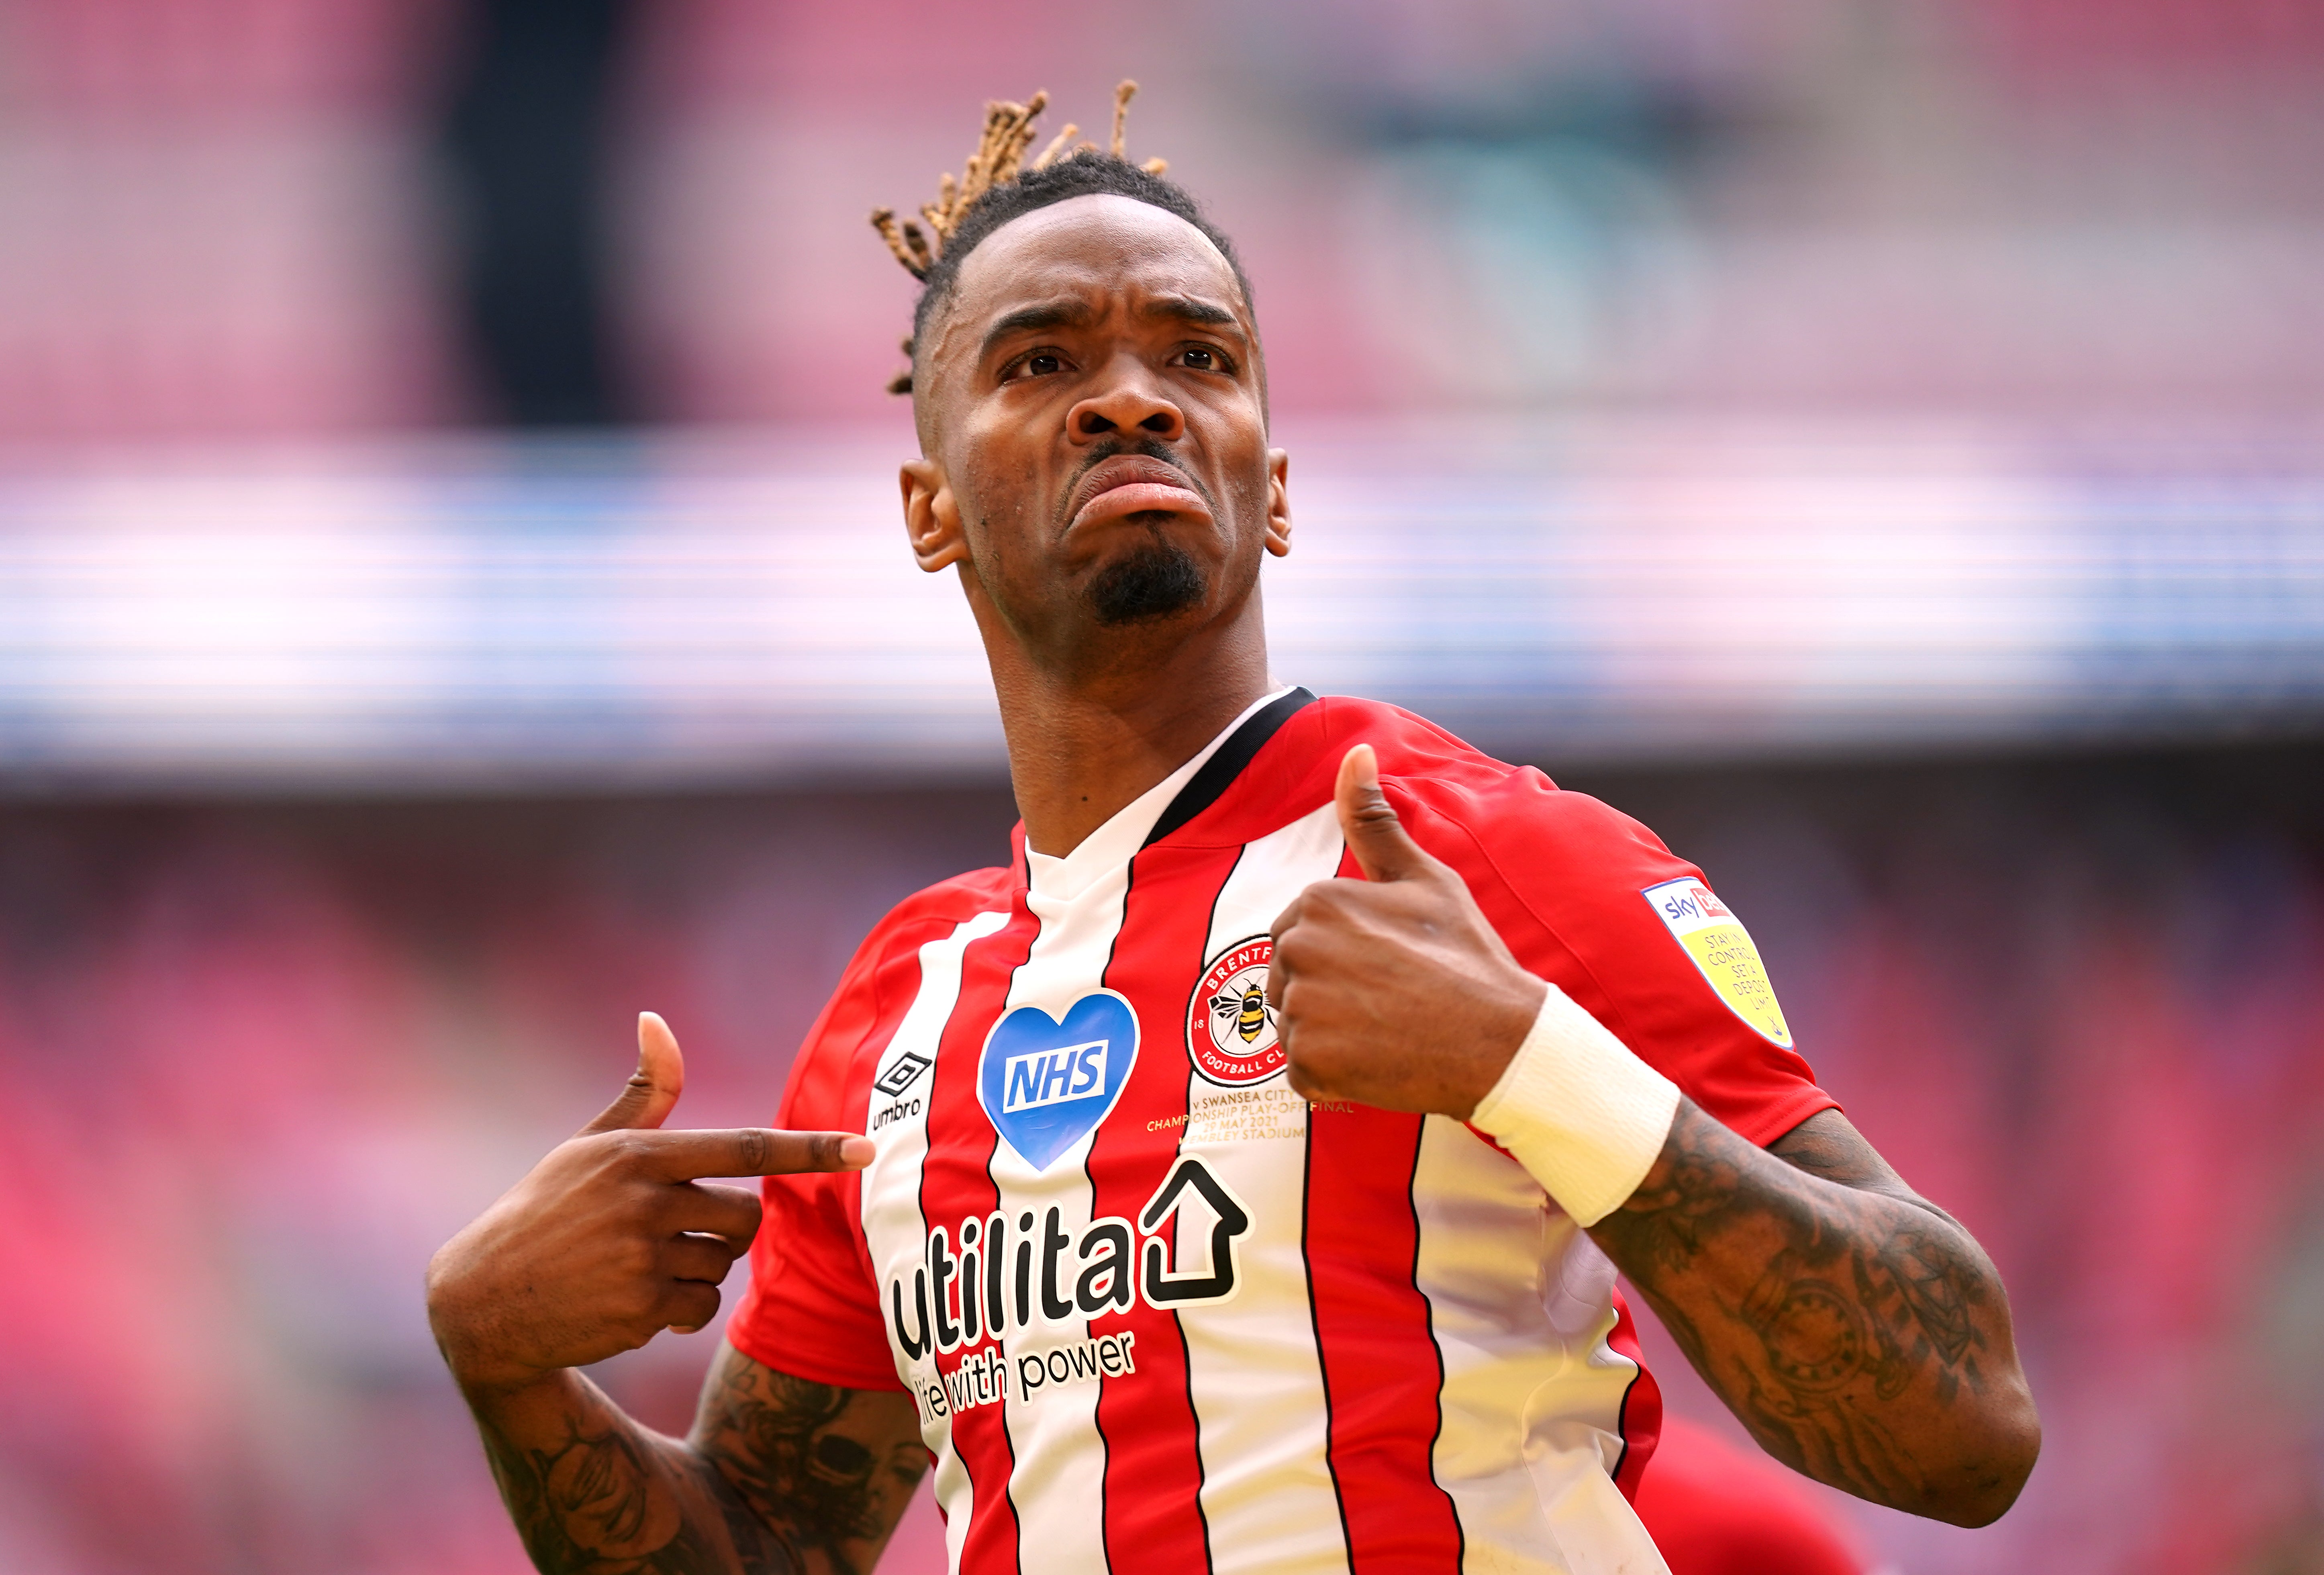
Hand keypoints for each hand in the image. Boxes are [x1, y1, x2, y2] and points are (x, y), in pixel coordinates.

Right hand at [424, 1012, 872, 1394]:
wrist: (484, 1301)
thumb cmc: (546, 1211)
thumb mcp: (588, 1147)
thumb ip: (643, 1093)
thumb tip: (656, 1017)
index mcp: (637, 1155)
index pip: (743, 1147)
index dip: (810, 1149)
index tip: (866, 1148)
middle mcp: (643, 1203)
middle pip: (748, 1214)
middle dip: (732, 1225)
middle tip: (683, 1230)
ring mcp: (642, 1259)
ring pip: (725, 1263)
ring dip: (702, 1269)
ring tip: (645, 1265)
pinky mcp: (641, 1311)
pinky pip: (703, 1306)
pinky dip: (684, 1309)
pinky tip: (638, 1302)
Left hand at [1266, 745, 1547, 1115]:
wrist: (1502, 1042)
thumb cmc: (1466, 956)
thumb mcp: (1424, 878)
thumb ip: (1375, 820)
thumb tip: (1356, 751)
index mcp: (1319, 901)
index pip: (1298, 931)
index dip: (1342, 952)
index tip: (1388, 963)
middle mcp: (1299, 950)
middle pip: (1288, 976)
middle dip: (1328, 989)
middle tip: (1389, 998)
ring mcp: (1302, 1010)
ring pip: (1294, 1022)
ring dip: (1329, 1032)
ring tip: (1385, 1029)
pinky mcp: (1309, 1064)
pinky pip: (1301, 1071)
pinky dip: (1332, 1074)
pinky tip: (1377, 1062)